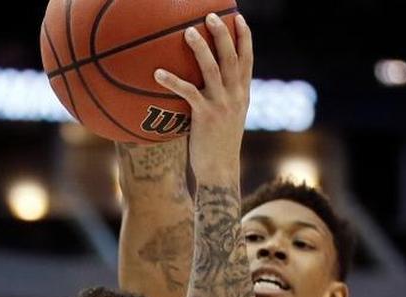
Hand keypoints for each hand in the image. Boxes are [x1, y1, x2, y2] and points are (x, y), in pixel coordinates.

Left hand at [154, 13, 252, 182]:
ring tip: (187, 32)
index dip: (245, 38)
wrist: (221, 171)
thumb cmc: (218, 145)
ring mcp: (222, 105)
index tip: (238, 18)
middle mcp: (235, 96)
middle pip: (232, 58)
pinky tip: (157, 72)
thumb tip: (204, 84)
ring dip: (200, 49)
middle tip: (211, 15)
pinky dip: (172, 81)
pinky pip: (188, 93)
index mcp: (242, 94)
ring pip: (212, 70)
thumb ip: (222, 98)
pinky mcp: (206, 116)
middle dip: (223, 34)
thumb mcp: (227, 118)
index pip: (247, 60)